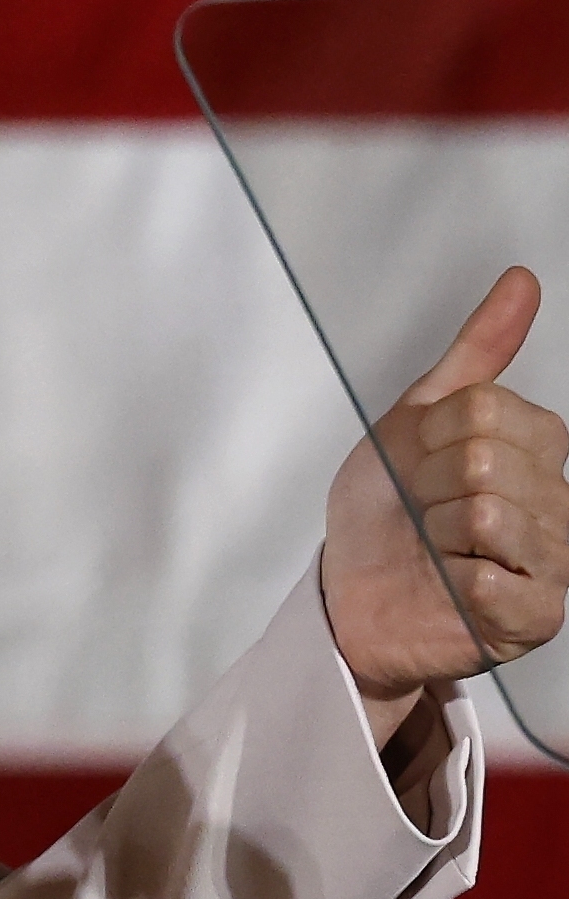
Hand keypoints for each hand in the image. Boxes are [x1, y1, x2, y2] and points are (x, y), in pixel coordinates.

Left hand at [323, 265, 568, 741]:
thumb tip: (521, 282)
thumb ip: (476, 354)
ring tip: (436, 548)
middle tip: (423, 511)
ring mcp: (554, 562)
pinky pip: (492, 580)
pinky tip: (452, 586)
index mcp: (538, 451)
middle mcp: (559, 503)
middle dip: (429, 485)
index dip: (430, 437)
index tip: (418, 465)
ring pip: (489, 513)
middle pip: (486, 458)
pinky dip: (453, 581)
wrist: (349, 596)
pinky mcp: (535, 616)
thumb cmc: (386, 514)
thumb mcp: (417, 421)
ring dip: (437, 532)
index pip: (488, 410)